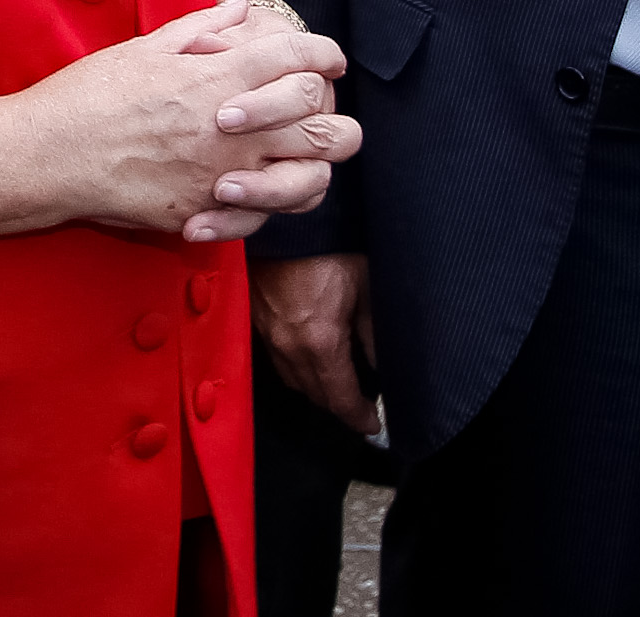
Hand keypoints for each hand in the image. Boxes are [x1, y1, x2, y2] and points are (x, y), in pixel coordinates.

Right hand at [23, 0, 359, 242]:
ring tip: (300, 157)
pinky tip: (251, 187)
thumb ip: (201, 28)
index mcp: (216, 79)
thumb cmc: (88, 95)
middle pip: (322, 124)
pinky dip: (266, 203)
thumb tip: (241, 9)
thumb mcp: (144, 48)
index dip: (323, 52)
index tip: (329, 57)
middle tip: (323, 109)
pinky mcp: (205, 212)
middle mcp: (231, 130)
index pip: (295, 58)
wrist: (46, 155)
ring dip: (314, 166)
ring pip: (308, 180)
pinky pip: (261, 217)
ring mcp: (222, 176)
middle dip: (334, 115)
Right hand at [254, 252, 380, 436]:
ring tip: (337, 384)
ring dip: (315, 388)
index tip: (373, 425)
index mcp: (319, 342)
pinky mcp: (254, 316)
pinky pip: (276, 356)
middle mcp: (288, 344)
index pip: (341, 398)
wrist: (280, 213)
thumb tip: (385, 364)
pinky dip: (294, 366)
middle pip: (314, 395)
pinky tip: (309, 355)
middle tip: (359, 407)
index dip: (359, 418)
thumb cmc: (328, 244)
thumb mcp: (366, 287)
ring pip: (292, 378)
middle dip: (338, 405)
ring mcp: (267, 331)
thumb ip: (376, 333)